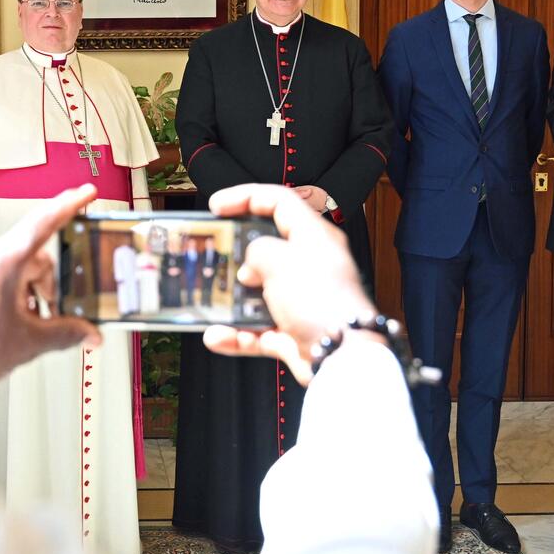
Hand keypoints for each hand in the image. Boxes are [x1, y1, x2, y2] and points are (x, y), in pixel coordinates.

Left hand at [0, 184, 99, 404]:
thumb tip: (88, 333)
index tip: (86, 193)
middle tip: (48, 318)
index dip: (70, 205)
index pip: (45, 222)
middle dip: (44, 286)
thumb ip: (63, 334)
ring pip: (7, 266)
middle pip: (30, 256)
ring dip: (21, 291)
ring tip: (17, 326)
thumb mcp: (24, 346)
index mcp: (2, 260)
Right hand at [201, 184, 375, 385]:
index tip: (217, 205)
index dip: (246, 197)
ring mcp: (301, 301)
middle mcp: (309, 266)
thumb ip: (258, 250)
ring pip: (258, 293)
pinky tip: (218, 335)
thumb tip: (250, 264)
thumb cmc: (321, 301)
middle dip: (236, 255)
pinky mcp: (293, 333)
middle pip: (266, 249)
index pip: (279, 202)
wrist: (341, 356)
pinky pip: (257, 329)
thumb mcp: (281, 260)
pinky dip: (237, 334)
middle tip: (213, 257)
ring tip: (214, 301)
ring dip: (233, 300)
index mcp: (314, 237)